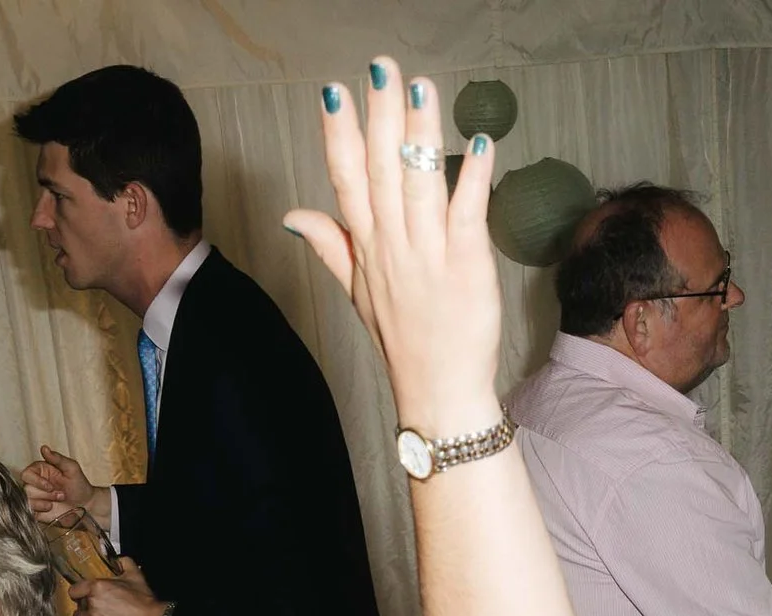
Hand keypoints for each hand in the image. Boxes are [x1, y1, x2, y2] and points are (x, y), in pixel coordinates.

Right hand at [22, 445, 105, 528]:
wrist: (86, 505)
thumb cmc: (79, 485)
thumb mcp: (71, 468)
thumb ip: (57, 458)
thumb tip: (44, 448)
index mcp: (40, 471)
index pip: (26, 474)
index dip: (36, 481)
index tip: (50, 486)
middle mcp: (35, 484)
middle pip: (26, 489)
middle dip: (44, 494)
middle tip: (61, 495)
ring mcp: (35, 498)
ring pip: (27, 501)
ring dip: (44, 503)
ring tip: (58, 502)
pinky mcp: (36, 511)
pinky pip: (29, 512)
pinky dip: (41, 512)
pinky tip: (52, 509)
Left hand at [70, 557, 164, 615]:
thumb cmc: (143, 600)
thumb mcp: (135, 575)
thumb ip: (124, 562)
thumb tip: (118, 558)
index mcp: (97, 586)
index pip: (74, 590)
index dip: (79, 591)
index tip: (84, 593)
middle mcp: (92, 602)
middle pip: (77, 604)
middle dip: (85, 604)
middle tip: (96, 605)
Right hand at [284, 61, 503, 435]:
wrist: (437, 391)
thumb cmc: (402, 340)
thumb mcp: (357, 291)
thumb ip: (329, 244)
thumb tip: (293, 215)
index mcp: (367, 248)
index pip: (344, 180)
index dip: (338, 134)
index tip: (334, 92)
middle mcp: (392, 246)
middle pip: (379, 171)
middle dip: (380, 115)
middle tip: (382, 68)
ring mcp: (428, 256)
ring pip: (418, 184)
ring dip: (420, 134)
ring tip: (420, 88)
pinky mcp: (466, 267)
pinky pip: (466, 215)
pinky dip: (473, 179)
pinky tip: (478, 145)